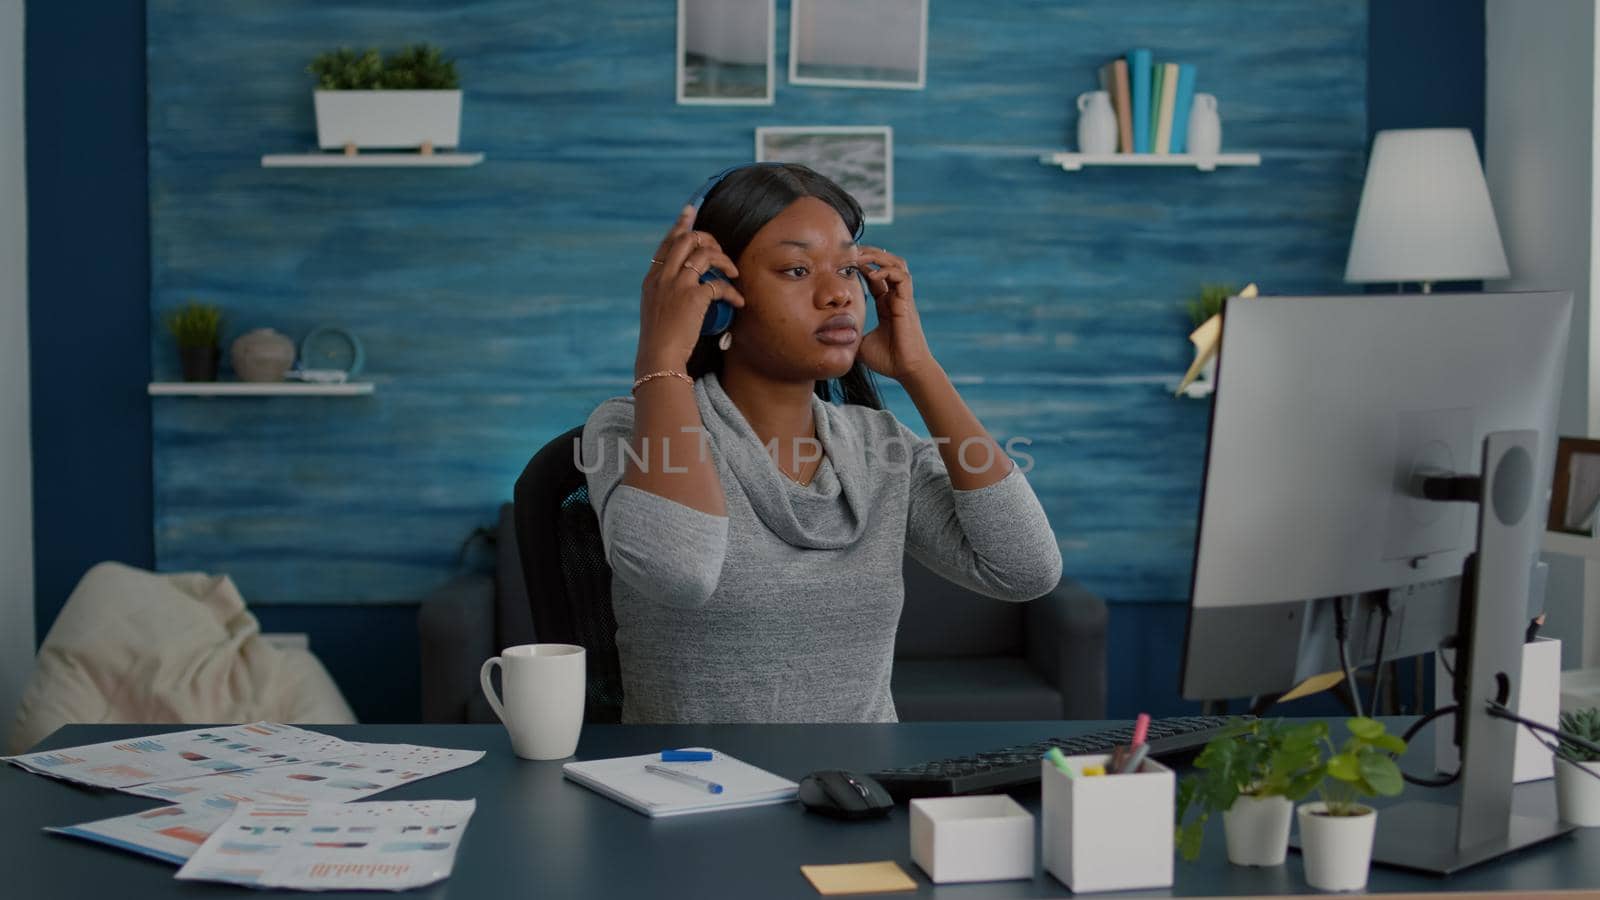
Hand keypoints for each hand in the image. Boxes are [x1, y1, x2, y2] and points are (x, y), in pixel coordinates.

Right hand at [636, 205, 745, 375]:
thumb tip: (684, 286)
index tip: (690, 211)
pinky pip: (719, 284)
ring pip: (704, 253)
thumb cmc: (660, 340)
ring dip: (724, 260)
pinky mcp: (693, 298)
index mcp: (652, 279)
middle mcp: (663, 277)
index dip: (680, 225)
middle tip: (720, 252)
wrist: (658, 357)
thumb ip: (666, 293)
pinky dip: (732, 291)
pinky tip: (738, 301)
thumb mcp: (656, 310)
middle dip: (709, 238)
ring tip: (733, 273)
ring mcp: (677, 286)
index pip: (666, 244)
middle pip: (687, 239)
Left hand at [855, 246, 935, 381]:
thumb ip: (850, 333)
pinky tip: (873, 274)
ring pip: (897, 264)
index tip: (845, 262)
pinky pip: (902, 277)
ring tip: (860, 257)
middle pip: (887, 263)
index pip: (875, 275)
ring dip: (879, 257)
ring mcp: (903, 299)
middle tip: (850, 252)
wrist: (906, 371)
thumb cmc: (887, 360)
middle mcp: (895, 298)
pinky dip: (888, 271)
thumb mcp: (860, 343)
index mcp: (886, 304)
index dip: (862, 266)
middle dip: (869, 254)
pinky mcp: (907, 303)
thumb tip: (831, 334)